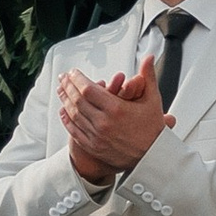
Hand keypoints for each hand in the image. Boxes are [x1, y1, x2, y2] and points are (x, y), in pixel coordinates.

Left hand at [60, 65, 166, 184]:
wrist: (153, 157)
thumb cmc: (154, 129)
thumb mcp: (152, 99)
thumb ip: (147, 76)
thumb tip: (148, 58)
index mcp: (116, 109)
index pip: (88, 89)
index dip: (78, 79)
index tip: (74, 72)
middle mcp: (104, 123)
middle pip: (78, 100)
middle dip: (68, 86)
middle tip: (63, 78)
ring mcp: (97, 136)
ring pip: (74, 115)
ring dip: (65, 100)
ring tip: (61, 90)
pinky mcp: (94, 147)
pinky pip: (75, 131)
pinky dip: (67, 120)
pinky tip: (63, 112)